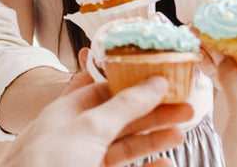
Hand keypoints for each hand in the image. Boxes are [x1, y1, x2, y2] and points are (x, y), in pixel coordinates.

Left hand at [0, 49, 193, 166]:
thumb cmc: (48, 160)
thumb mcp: (90, 126)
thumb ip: (125, 105)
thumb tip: (155, 80)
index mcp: (71, 110)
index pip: (109, 88)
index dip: (138, 82)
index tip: (167, 78)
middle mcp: (80, 133)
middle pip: (124, 116)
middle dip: (155, 111)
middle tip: (188, 106)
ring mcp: (87, 159)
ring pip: (127, 145)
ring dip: (155, 138)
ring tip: (182, 133)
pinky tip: (166, 165)